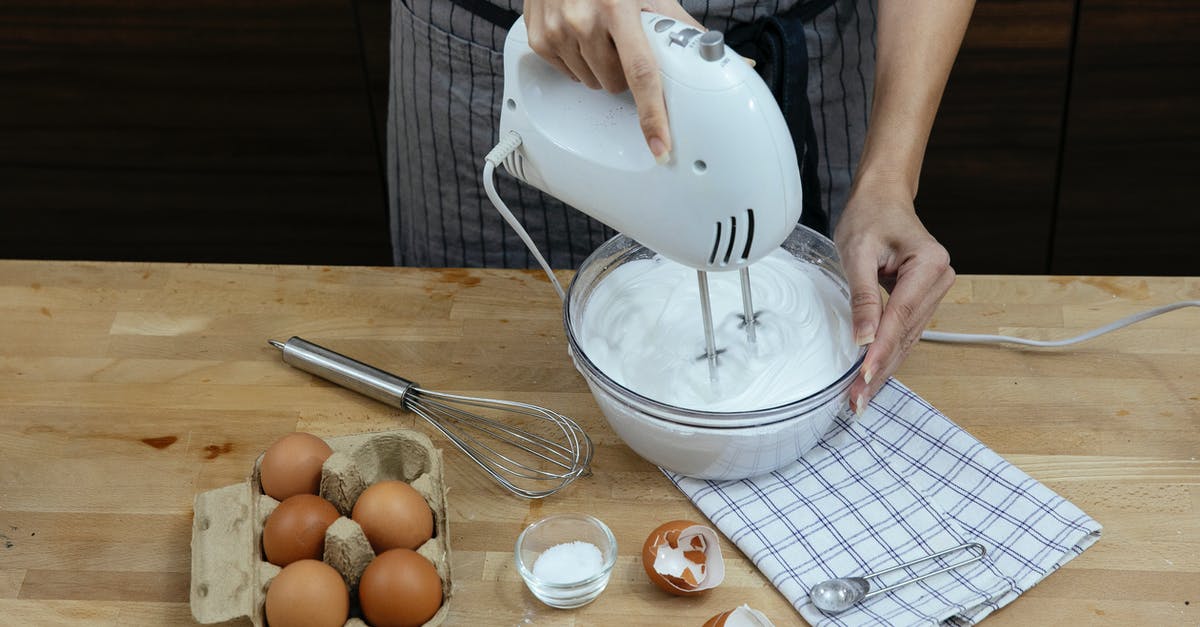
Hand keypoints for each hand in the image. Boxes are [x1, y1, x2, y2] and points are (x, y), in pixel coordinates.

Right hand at [523, 0, 703, 162]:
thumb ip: (679, 27)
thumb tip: (717, 55)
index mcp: (619, 8)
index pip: (641, 74)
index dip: (653, 115)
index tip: (660, 145)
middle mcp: (585, 20)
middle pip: (615, 84)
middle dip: (622, 71)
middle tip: (620, 44)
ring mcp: (557, 31)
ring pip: (591, 82)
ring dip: (599, 67)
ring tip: (598, 35)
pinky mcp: (539, 39)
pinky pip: (567, 73)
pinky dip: (576, 60)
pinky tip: (577, 35)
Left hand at [834, 181, 954, 414]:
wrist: (882, 198)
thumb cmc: (869, 216)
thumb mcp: (857, 252)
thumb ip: (862, 296)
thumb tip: (864, 338)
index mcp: (929, 264)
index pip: (900, 316)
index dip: (881, 350)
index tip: (862, 377)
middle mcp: (940, 280)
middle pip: (906, 334)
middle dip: (880, 368)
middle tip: (857, 400)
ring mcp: (934, 291)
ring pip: (907, 339)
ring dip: (884, 368)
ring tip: (861, 397)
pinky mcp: (922, 300)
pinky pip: (905, 332)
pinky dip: (888, 354)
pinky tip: (872, 376)